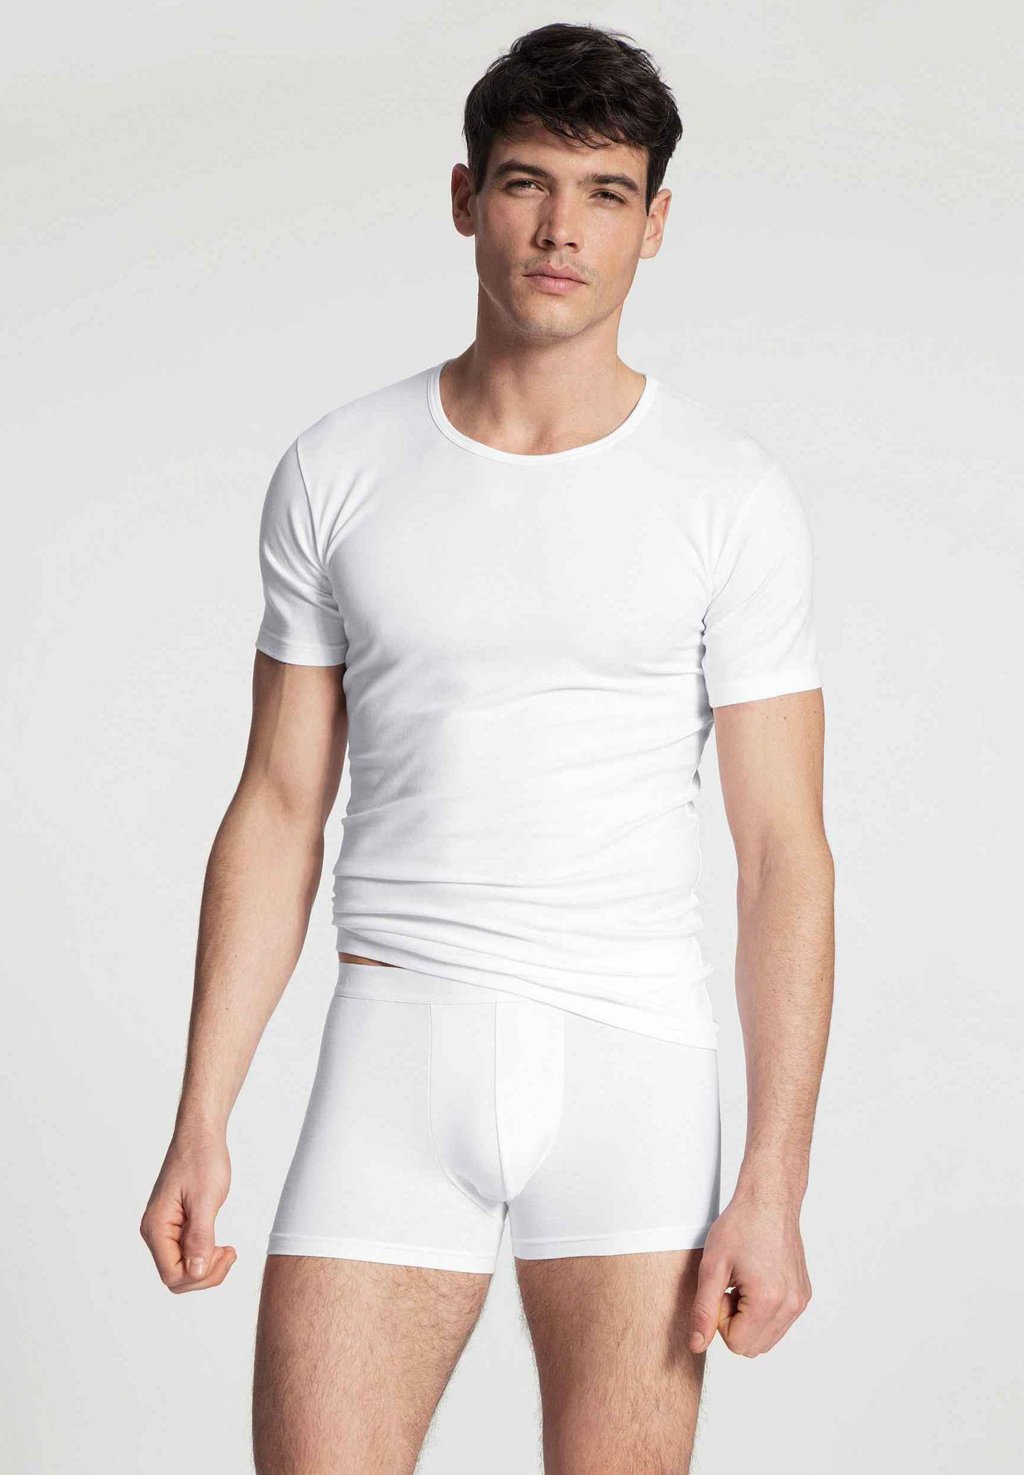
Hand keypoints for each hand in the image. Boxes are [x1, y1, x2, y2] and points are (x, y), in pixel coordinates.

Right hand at [140, 1129, 236, 1292]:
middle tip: (228, 1252)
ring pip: (181, 1268)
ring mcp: (164, 1229)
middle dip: (204, 1273)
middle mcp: (155, 1232)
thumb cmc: (202, 1159)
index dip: (200, 1275)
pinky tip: (220, 1246)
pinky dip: (204, 1255)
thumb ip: (199, 1237)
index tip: (224, 1252)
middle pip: (176, 1277)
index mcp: (156, 1227)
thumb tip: (195, 1272)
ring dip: (205, 1266)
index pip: (172, 1275)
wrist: (201, 1135)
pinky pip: (186, 1253)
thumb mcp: (205, 1199)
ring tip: (226, 1249)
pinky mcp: (176, 1225)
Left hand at [688, 1192, 811, 1356]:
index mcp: (768, 1301)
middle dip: (735, 1323)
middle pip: (753, 1348)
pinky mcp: (803, 1295)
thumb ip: (703, 1311)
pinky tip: (756, 1280)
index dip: (721, 1321)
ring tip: (742, 1283)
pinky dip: (763, 1311)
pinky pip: (779, 1323)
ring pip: (767, 1339)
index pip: (737, 1345)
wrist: (769, 1200)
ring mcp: (800, 1301)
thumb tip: (697, 1345)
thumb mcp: (712, 1267)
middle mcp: (791, 1306)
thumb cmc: (740, 1226)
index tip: (722, 1290)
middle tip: (730, 1286)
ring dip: (749, 1319)